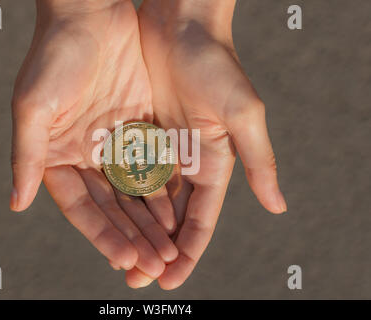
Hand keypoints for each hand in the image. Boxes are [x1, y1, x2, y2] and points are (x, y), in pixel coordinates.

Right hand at [10, 0, 177, 283]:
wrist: (91, 15)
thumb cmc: (55, 54)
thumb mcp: (34, 105)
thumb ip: (28, 154)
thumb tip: (16, 202)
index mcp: (58, 156)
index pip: (81, 207)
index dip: (101, 235)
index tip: (123, 259)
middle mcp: (87, 155)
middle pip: (112, 208)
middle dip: (132, 238)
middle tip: (153, 267)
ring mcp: (115, 144)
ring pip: (135, 193)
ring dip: (150, 223)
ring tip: (168, 252)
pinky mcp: (140, 129)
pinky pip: (153, 167)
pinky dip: (164, 192)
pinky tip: (177, 216)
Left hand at [130, 0, 286, 288]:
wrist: (180, 23)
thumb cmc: (215, 63)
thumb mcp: (242, 114)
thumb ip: (258, 161)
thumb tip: (278, 207)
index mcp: (214, 163)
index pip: (200, 219)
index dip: (189, 251)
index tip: (172, 279)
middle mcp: (187, 161)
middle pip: (171, 217)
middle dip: (158, 249)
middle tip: (139, 280)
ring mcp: (161, 148)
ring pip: (146, 200)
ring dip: (136, 230)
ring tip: (122, 260)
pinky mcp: (138, 133)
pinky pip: (127, 172)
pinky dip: (120, 198)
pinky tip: (109, 219)